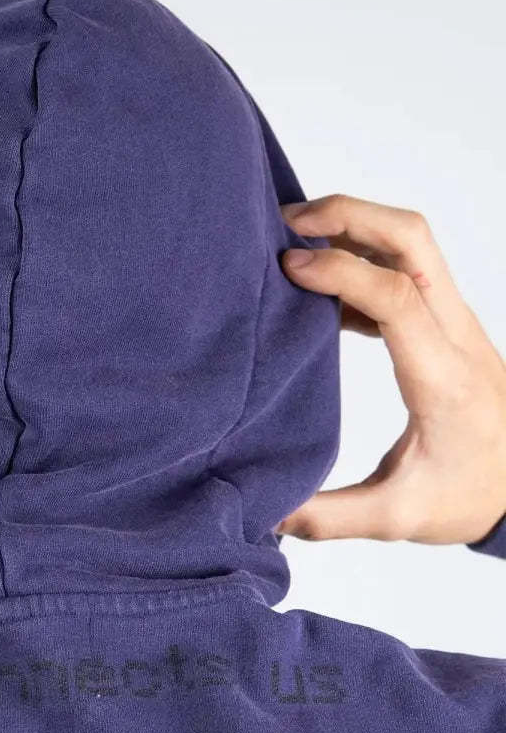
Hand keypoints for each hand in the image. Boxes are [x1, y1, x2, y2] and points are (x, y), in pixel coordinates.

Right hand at [277, 194, 505, 544]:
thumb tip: (263, 513)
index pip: (397, 296)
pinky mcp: (443, 324)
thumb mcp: (397, 518)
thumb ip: (326, 516)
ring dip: (353, 225)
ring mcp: (453, 322)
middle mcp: (455, 334)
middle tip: (286, 224)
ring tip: (293, 237)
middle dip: (348, 214)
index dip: (340, 270)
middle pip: (412, 238)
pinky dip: (359, 255)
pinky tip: (316, 282)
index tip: (289, 267)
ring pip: (411, 242)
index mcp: (443, 377)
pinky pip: (403, 267)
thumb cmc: (469, 497)